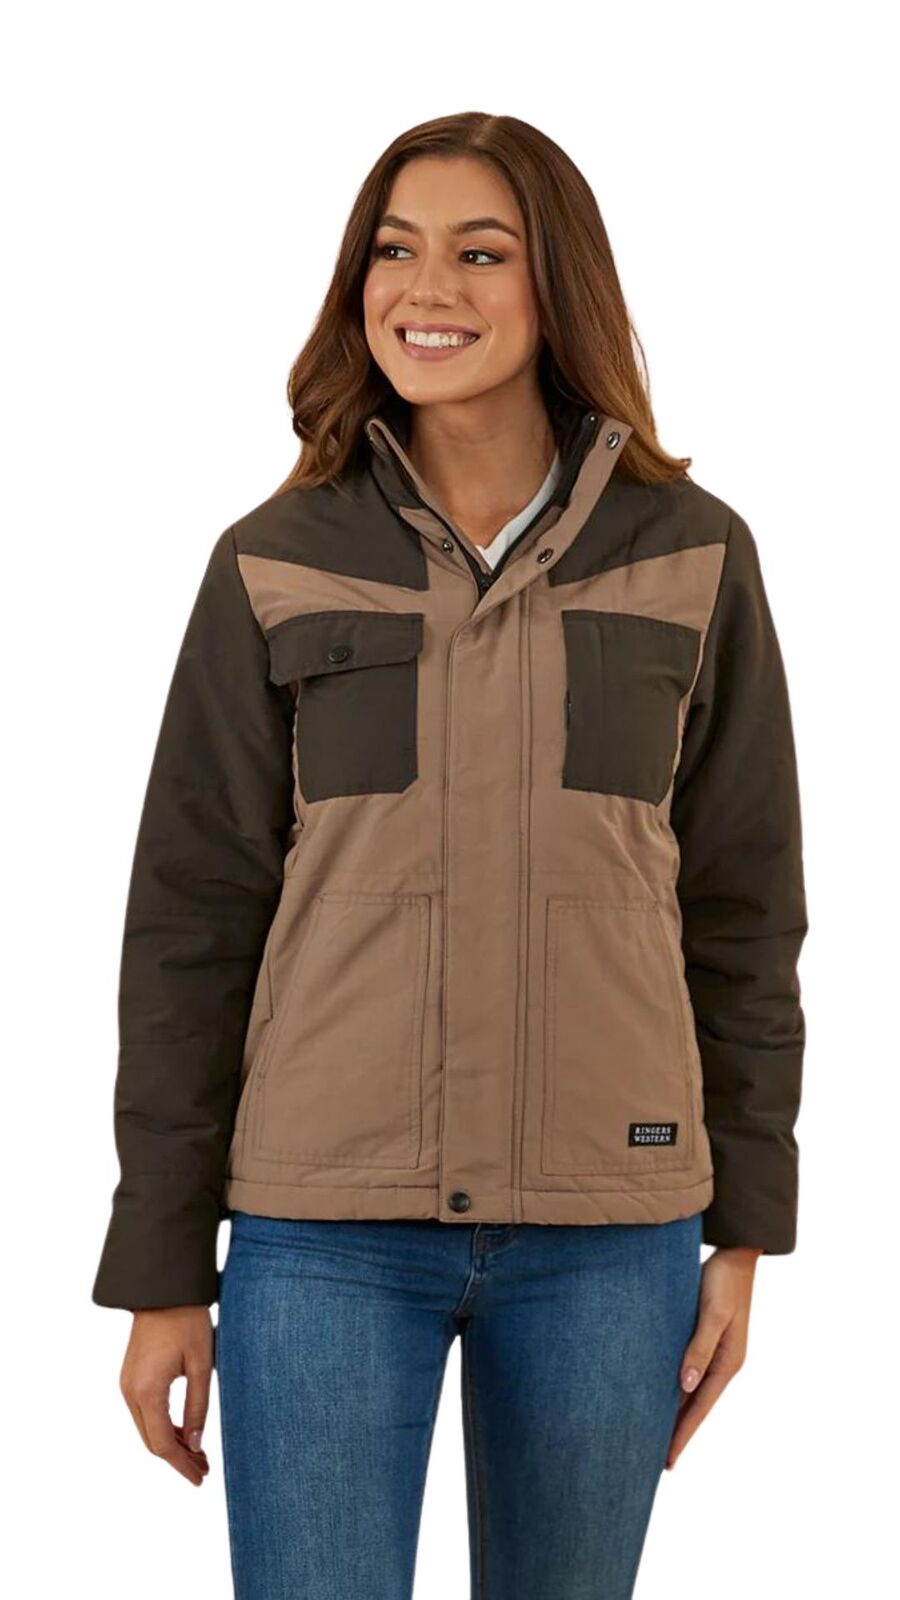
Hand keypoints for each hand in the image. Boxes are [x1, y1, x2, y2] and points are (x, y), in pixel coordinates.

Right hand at [119, 1306, 213, 1485]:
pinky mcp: (131, 1377)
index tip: (200, 1479)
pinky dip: (163, 1426)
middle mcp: (130, 1392)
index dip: (181, 1465)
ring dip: (171, 1443)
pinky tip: (184, 1431)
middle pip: (151, 1440)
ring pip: (147, 1428)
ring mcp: (127, 1384)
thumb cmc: (187, 1321)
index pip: (162, 1444)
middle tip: (204, 1470)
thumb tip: (195, 1445)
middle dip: (177, 1459)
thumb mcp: (200, 1365)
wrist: (163, 1290)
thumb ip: (198, 1407)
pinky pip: (145, 1412)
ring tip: (198, 1454)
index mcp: (147, 1391)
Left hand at [665, 1245, 762, 1468]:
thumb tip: (686, 1386)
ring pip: (694, 1391)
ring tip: (657, 1433)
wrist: (735, 1253)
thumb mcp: (712, 1314)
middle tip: (658, 1460)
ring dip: (677, 1411)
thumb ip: (700, 1349)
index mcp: (729, 1362)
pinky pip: (691, 1372)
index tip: (667, 1461)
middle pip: (697, 1405)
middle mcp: (724, 1362)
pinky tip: (663, 1392)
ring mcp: (717, 1352)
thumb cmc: (723, 1281)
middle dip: (679, 1431)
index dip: (682, 1434)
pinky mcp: (707, 1338)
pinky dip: (679, 1388)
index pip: (700, 1408)